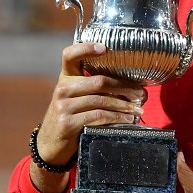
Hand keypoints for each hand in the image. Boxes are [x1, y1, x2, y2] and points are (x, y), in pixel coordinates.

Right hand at [29, 42, 145, 192]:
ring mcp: (64, 106)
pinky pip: (99, 116)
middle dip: (125, 87)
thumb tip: (130, 86)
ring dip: (125, 105)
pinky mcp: (68, 123)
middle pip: (99, 81)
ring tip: (139, 109)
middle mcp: (63, 88)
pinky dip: (116, 118)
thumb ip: (92, 88)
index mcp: (65, 77)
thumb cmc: (70, 116)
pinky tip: (127, 119)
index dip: (86, 48)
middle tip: (141, 93)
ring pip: (102, 100)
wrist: (50, 144)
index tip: (105, 48)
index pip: (70, 55)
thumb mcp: (74, 97)